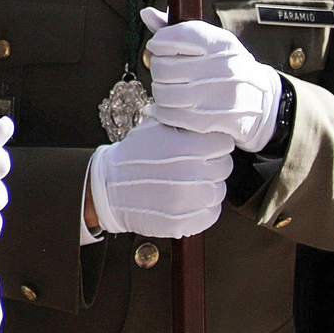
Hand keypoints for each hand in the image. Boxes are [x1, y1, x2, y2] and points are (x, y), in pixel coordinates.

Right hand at [89, 117, 232, 237]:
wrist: (109, 188)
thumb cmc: (133, 155)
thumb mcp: (152, 127)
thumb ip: (179, 119)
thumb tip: (200, 111)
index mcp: (184, 147)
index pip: (223, 143)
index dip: (213, 142)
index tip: (203, 146)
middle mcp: (189, 173)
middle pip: (224, 166)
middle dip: (211, 163)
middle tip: (193, 164)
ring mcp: (187, 201)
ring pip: (219, 190)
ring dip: (207, 186)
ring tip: (187, 182)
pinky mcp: (184, 222)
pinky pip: (211, 214)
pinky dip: (202, 208)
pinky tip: (186, 199)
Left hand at [141, 7, 282, 152]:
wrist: (262, 101)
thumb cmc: (227, 66)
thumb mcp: (211, 43)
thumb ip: (177, 30)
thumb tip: (146, 13)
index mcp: (221, 43)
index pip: (176, 35)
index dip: (159, 41)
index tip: (157, 46)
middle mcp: (223, 67)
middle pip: (163, 67)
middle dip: (157, 68)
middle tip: (164, 71)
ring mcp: (220, 95)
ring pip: (163, 93)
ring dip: (159, 91)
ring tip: (168, 88)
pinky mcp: (215, 120)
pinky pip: (171, 115)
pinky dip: (161, 112)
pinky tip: (163, 108)